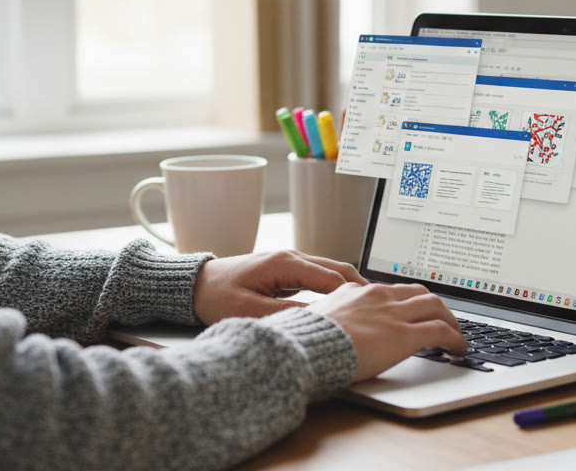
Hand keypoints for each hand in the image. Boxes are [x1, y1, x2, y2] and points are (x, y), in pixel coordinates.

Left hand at [193, 250, 365, 324]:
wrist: (193, 285)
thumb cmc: (216, 296)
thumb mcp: (250, 310)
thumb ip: (286, 315)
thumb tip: (319, 320)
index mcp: (286, 263)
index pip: (332, 279)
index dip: (355, 298)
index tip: (373, 314)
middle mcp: (292, 256)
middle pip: (339, 269)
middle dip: (361, 288)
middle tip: (382, 308)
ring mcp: (290, 261)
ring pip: (331, 270)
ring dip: (350, 287)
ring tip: (370, 308)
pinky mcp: (286, 269)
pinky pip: (319, 276)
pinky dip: (336, 287)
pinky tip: (344, 304)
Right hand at [308, 282, 467, 380]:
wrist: (305, 349)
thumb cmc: (305, 341)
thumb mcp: (320, 316)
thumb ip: (335, 311)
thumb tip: (337, 317)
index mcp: (359, 292)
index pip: (395, 290)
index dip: (411, 301)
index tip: (416, 311)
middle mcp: (379, 296)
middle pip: (420, 292)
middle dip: (436, 306)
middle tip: (443, 320)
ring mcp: (393, 314)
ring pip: (435, 307)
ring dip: (450, 320)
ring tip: (455, 335)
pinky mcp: (403, 335)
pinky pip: (440, 331)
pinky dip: (455, 338)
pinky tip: (459, 348)